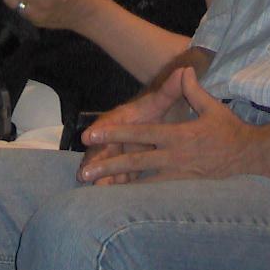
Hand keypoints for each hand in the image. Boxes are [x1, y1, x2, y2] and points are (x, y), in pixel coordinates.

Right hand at [76, 73, 193, 185]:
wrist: (158, 120)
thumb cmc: (156, 110)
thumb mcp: (162, 100)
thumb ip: (171, 89)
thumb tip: (184, 70)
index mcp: (123, 118)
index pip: (109, 123)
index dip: (99, 130)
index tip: (88, 136)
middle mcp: (116, 135)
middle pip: (102, 148)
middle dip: (94, 160)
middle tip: (84, 172)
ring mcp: (119, 153)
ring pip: (108, 165)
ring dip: (103, 177)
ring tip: (97, 189)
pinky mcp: (125, 168)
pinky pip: (119, 178)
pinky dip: (115, 187)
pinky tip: (110, 199)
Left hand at [79, 67, 260, 184]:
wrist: (252, 159)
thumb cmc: (231, 132)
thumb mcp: (212, 108)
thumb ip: (193, 91)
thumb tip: (184, 69)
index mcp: (178, 136)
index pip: (141, 134)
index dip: (115, 134)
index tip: (92, 136)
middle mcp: (175, 158)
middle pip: (136, 162)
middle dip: (108, 166)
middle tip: (84, 172)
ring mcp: (179, 177)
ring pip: (143, 183)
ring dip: (120, 186)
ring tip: (97, 192)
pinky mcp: (185, 190)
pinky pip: (157, 195)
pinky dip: (138, 199)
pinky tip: (121, 206)